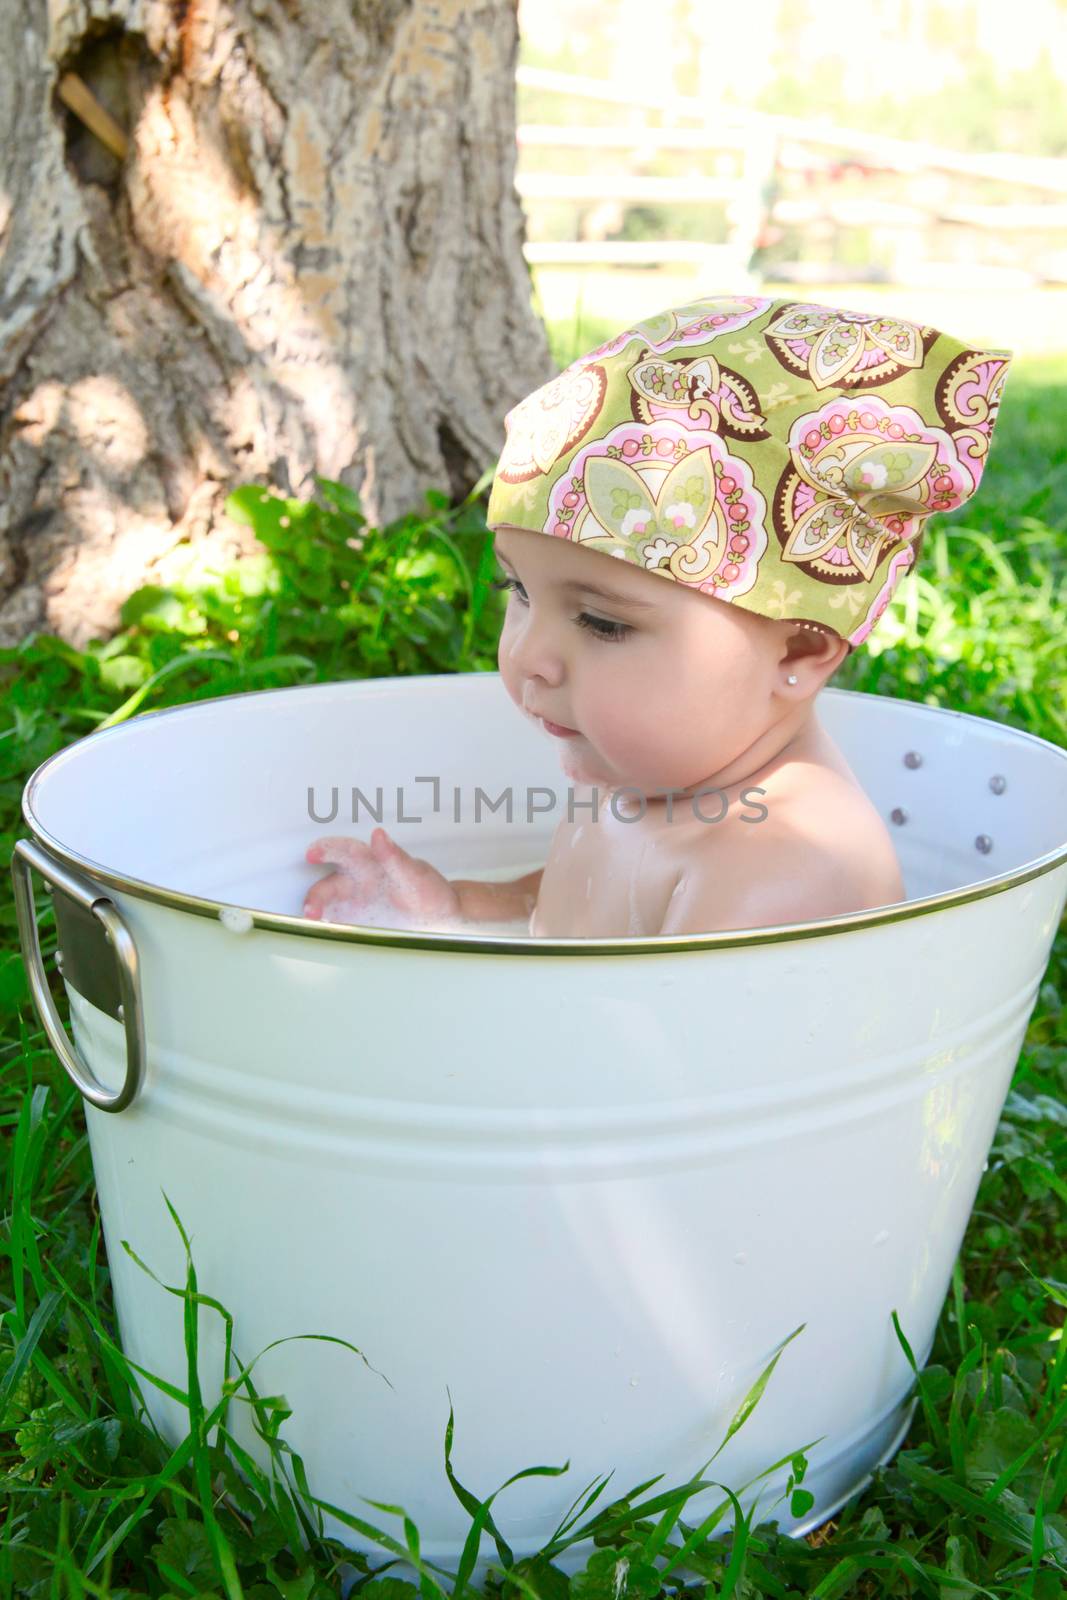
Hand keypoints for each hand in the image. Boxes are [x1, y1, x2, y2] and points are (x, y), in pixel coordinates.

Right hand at [303, 827, 462, 929]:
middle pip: (328, 885)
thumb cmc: (430, 892)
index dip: (327, 850)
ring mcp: (355, 904)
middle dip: (316, 896)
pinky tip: (326, 935)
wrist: (442, 919)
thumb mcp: (415, 875)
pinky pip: (337, 924)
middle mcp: (357, 882)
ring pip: (328, 906)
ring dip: (318, 914)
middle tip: (312, 910)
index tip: (313, 854)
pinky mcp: (356, 923)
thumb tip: (378, 835)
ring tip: (315, 924)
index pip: (345, 851)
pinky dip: (328, 929)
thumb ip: (395, 858)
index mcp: (371, 863)